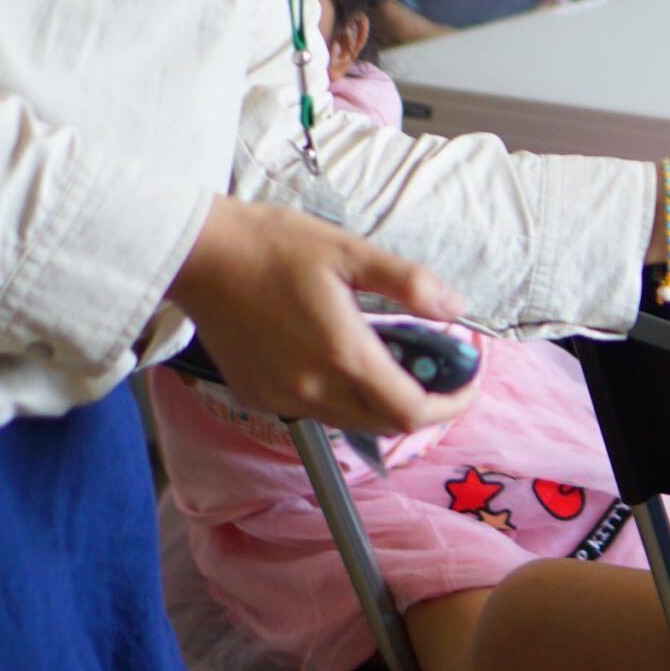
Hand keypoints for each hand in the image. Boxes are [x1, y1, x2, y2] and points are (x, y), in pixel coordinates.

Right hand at [167, 196, 475, 435]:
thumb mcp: (351, 252)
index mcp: (342, 356)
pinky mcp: (257, 395)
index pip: (411, 412)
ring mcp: (281, 398)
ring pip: (350, 421)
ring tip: (397, 358)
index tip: (469, 380)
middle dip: (423, 404)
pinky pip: (315, 411)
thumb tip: (456, 308)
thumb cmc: (275, 246)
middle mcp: (311, 390)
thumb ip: (409, 284)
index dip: (451, 405)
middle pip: (385, 424)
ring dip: (383, 402)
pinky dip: (343, 396)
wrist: (200, 255)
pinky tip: (344, 358)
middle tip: (438, 366)